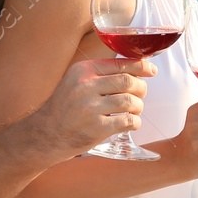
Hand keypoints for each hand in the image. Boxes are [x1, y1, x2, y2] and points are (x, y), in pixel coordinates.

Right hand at [31, 58, 154, 159]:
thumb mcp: (76, 82)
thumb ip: (100, 74)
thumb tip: (136, 67)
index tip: (151, 70)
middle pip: (128, 81)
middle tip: (140, 95)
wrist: (46, 134)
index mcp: (82, 71)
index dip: (141, 66)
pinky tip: (131, 123)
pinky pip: (128, 121)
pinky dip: (135, 122)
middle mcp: (85, 86)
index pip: (119, 63)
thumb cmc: (66, 107)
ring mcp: (90, 108)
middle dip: (141, 88)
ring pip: (130, 101)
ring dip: (138, 106)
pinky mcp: (96, 128)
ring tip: (134, 110)